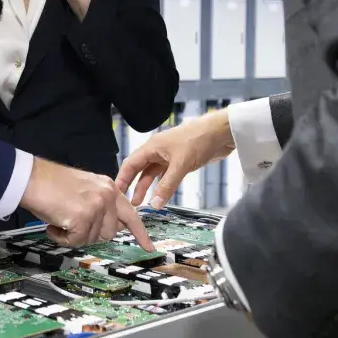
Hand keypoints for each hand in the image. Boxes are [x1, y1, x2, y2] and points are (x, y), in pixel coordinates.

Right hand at [19, 157, 154, 250]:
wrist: (31, 177)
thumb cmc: (51, 183)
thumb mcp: (85, 188)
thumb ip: (100, 203)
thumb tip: (107, 227)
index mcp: (109, 188)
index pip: (131, 214)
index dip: (140, 233)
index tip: (149, 247)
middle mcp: (106, 196)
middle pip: (109, 233)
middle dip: (91, 233)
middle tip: (72, 222)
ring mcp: (95, 207)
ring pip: (92, 239)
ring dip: (75, 235)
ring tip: (61, 219)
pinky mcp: (82, 218)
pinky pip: (75, 241)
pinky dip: (61, 238)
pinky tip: (54, 224)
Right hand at [115, 109, 235, 208]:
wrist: (221, 133)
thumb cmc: (198, 140)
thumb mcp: (180, 165)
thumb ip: (167, 185)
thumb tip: (155, 204)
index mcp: (152, 147)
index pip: (130, 164)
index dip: (122, 178)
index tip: (116, 193)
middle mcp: (157, 151)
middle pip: (139, 169)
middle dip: (132, 185)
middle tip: (126, 202)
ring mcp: (168, 156)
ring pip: (152, 174)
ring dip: (146, 187)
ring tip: (141, 203)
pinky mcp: (179, 162)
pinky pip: (165, 175)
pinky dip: (161, 186)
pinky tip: (159, 196)